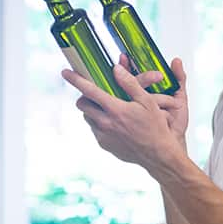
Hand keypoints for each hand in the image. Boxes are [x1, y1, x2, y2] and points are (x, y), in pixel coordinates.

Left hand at [61, 63, 182, 170]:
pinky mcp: (104, 145)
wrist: (157, 154)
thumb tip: (116, 69)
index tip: (65, 72)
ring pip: (87, 117)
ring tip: (110, 109)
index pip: (89, 90)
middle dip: (84, 96)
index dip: (76, 79)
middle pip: (82, 104)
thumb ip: (130, 83)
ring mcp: (103, 135)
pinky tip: (116, 124)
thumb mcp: (147, 101)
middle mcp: (105, 123)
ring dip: (93, 110)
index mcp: (115, 109)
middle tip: (96, 94)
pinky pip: (95, 129)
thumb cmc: (155, 126)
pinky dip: (100, 123)